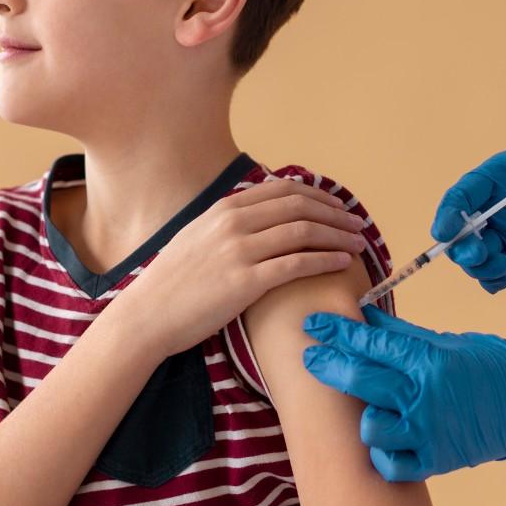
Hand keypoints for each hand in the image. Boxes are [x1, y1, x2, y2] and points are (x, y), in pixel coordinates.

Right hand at [126, 178, 368, 357]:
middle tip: (357, 224)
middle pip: (300, 206)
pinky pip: (297, 263)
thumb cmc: (173, 282)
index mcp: (224, 208)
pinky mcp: (245, 281)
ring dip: (338, 235)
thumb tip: (260, 214)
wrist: (147, 315)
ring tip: (358, 243)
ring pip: (303, 231)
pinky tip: (343, 262)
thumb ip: (229, 222)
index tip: (338, 207)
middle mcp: (233, 222)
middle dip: (336, 214)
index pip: (284, 190)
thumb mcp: (198, 236)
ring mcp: (239, 250)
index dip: (318, 196)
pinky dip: (326, 259)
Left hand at [302, 306, 505, 480]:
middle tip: (311, 356)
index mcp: (427, 360)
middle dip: (327, 365)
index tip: (312, 322)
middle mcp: (423, 396)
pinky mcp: (438, 460)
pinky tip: (386, 439)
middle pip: (358, 380)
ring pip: (370, 426)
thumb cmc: (495, 363)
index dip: (335, 331)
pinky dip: (384, 453)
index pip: (368, 342)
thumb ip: (403, 335)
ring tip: (369, 404)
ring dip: (363, 413)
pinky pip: (392, 463)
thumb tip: (366, 318)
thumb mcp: (447, 341)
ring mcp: (429, 431)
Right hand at [433, 131, 505, 292]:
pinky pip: (495, 273)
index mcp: (497, 177)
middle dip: (460, 246)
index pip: (462, 195)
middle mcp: (494, 206)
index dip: (448, 212)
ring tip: (503, 268)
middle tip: (478, 255)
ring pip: (474, 256)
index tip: (444, 230)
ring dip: (477, 267)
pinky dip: (493, 280)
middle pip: (459, 230)